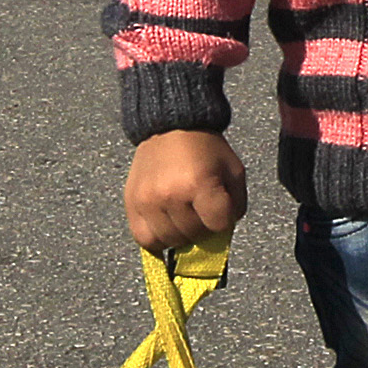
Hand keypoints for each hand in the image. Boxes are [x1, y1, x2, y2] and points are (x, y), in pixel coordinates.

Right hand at [125, 131, 246, 253]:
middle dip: (203, 227)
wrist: (170, 126)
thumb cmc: (205, 149)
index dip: (223, 220)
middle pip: (194, 236)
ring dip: (181, 235)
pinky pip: (144, 239)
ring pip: (170, 241)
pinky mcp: (132, 204)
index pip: (218, 225)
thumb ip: (235, 205)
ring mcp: (148, 201)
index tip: (219, 208)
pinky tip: (166, 225)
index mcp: (199, 183)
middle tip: (201, 209)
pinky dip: (158, 238)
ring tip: (183, 216)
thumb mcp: (233, 170)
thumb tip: (222, 234)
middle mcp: (171, 194)